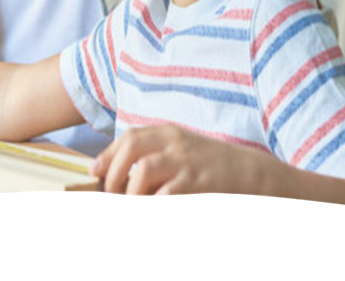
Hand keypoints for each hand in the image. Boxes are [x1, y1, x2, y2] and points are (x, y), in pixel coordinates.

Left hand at [91, 124, 275, 194]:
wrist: (249, 172)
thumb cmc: (209, 164)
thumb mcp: (181, 149)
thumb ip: (153, 155)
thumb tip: (117, 173)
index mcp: (167, 132)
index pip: (129, 137)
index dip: (108, 154)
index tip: (95, 172)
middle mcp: (174, 142)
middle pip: (132, 147)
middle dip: (114, 171)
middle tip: (111, 193)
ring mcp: (186, 161)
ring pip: (144, 170)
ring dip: (131, 191)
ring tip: (131, 205)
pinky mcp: (198, 182)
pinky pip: (166, 195)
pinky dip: (154, 205)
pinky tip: (151, 211)